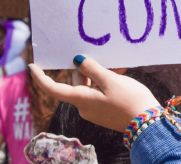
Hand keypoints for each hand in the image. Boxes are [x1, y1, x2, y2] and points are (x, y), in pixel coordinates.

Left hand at [28, 56, 159, 131]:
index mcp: (81, 99)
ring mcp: (94, 111)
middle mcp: (84, 107)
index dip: (41, 77)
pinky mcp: (104, 112)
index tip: (32, 66)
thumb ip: (92, 69)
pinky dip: (105, 83)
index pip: (53, 89)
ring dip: (98, 75)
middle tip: (100, 56)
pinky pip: (99, 93)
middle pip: (76, 83)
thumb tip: (76, 60)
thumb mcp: (110, 80)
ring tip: (116, 66)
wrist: (148, 124)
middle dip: (85, 69)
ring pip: (89, 87)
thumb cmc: (129, 100)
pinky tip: (119, 75)